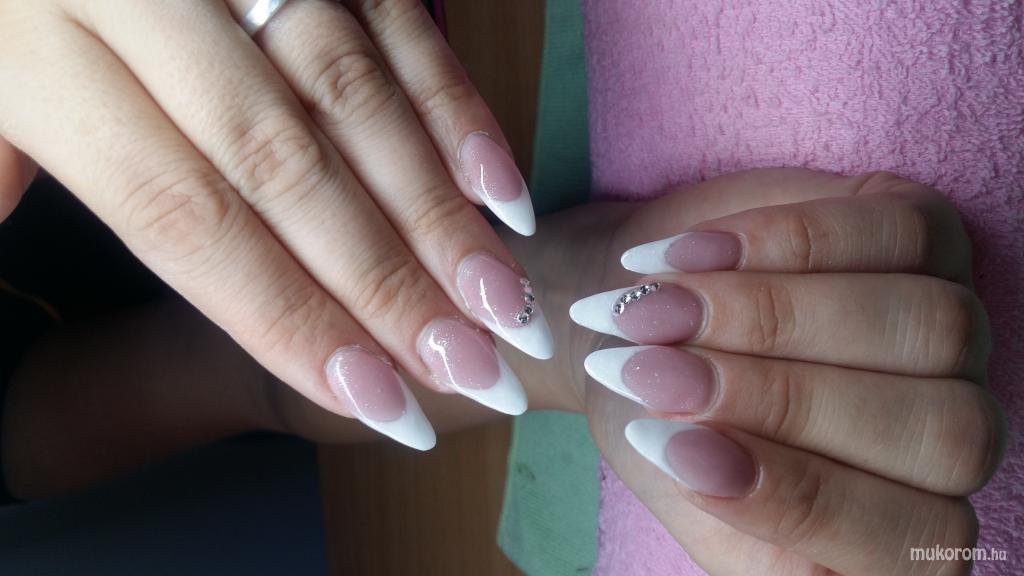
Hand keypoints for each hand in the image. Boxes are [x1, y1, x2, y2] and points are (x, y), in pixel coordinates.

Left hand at [0, 0, 550, 449]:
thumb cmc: (3, 1)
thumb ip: (0, 179)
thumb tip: (22, 309)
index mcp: (38, 59)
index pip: (184, 216)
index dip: (284, 314)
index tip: (372, 397)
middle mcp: (148, 1)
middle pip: (287, 168)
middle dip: (388, 281)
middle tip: (469, 368)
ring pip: (354, 97)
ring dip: (439, 210)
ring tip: (503, 303)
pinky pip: (394, 20)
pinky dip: (451, 106)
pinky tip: (496, 189)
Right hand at [571, 169, 1004, 574]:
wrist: (638, 323)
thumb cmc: (658, 416)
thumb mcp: (669, 474)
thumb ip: (699, 487)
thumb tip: (694, 454)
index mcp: (907, 534)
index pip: (918, 536)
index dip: (800, 498)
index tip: (675, 456)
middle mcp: (951, 442)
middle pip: (943, 430)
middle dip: (779, 398)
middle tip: (652, 371)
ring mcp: (955, 337)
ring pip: (931, 324)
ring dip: (774, 311)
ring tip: (657, 305)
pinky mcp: (933, 239)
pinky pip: (905, 232)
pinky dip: (786, 239)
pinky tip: (691, 252)